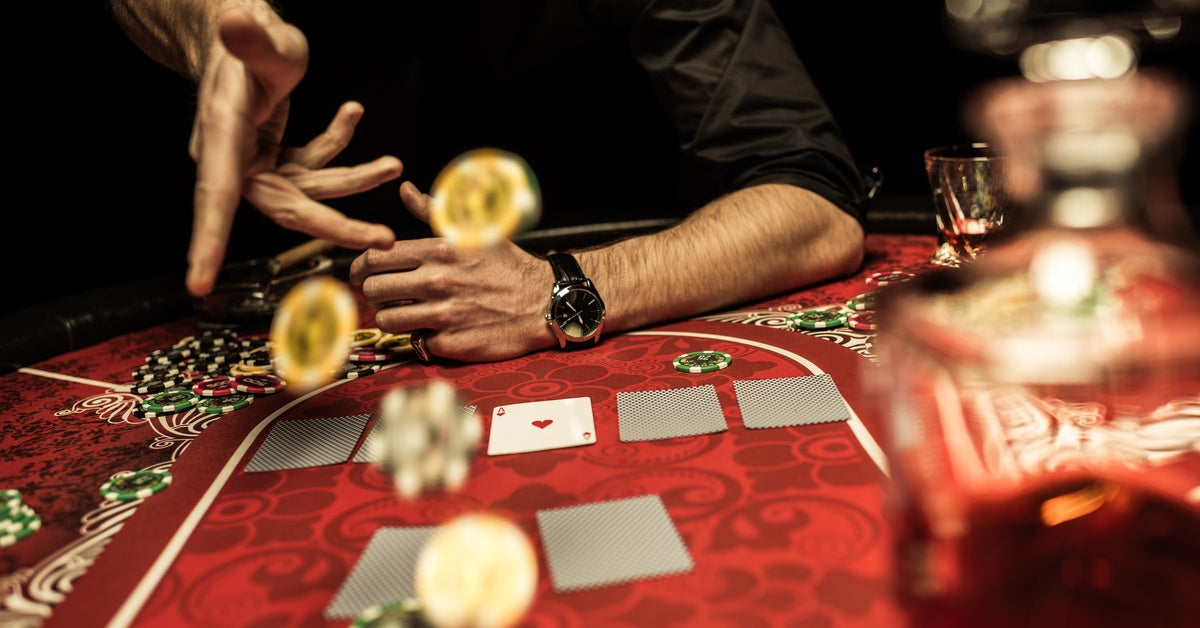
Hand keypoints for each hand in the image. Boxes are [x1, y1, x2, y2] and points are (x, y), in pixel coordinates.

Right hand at [187, 9, 396, 296]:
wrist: (238, 27)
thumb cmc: (243, 32)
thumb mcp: (256, 35)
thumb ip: (250, 37)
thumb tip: (235, 21)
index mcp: (221, 137)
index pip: (215, 197)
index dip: (208, 242)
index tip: (199, 284)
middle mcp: (235, 157)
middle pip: (286, 207)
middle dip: (336, 226)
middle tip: (382, 239)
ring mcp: (257, 160)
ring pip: (310, 189)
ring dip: (355, 179)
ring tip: (393, 165)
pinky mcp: (275, 153)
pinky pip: (313, 163)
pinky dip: (337, 144)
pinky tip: (353, 112)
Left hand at [349, 182, 555, 361]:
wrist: (543, 302)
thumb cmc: (509, 266)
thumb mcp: (475, 231)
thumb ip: (434, 212)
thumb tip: (405, 190)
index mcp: (439, 250)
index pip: (374, 257)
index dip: (359, 267)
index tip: (362, 274)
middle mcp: (437, 282)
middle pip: (373, 290)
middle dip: (371, 293)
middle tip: (380, 295)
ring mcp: (443, 315)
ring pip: (387, 320)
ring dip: (390, 317)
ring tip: (403, 313)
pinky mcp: (452, 344)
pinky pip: (415, 343)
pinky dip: (420, 338)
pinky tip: (432, 329)